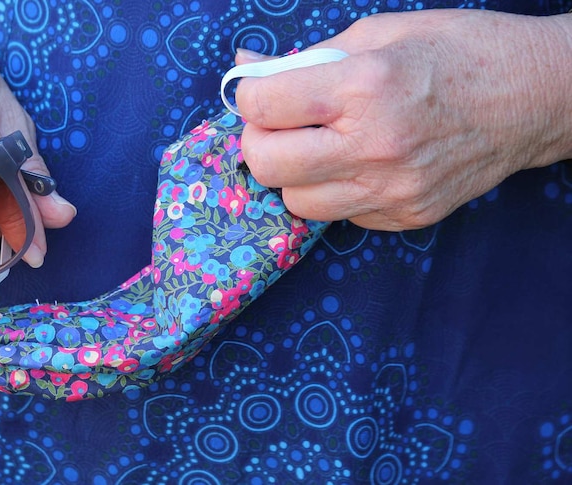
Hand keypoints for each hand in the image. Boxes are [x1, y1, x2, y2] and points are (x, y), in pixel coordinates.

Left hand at [235, 10, 571, 230]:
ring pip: (296, 202)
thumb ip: (305, 58)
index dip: (249, 96)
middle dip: (259, 141)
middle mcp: (375, 146)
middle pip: (268, 164)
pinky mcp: (406, 216)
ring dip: (294, 174)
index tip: (260, 92)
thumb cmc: (458, 52)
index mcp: (366, 87)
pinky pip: (340, 215)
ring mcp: (392, 190)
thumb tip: (245, 67)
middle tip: (277, 125)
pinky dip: (334, 191)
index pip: (263, 106)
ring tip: (319, 146)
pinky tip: (357, 164)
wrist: (535, 98)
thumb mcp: (379, 34)